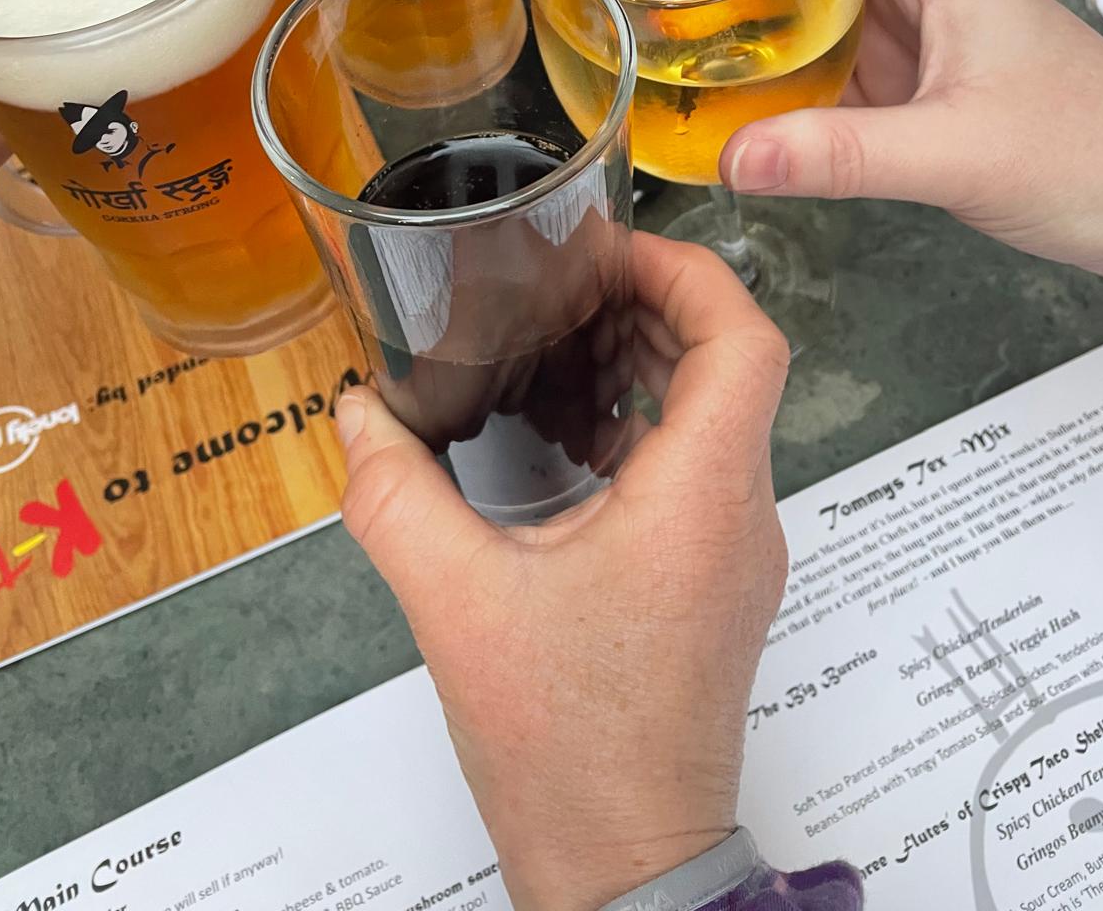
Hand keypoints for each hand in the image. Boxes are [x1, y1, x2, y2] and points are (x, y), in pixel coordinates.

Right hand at [337, 232, 788, 910]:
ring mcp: (737, 553)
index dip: (688, 273)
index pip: (744, 340)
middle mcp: (740, 517)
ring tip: (567, 344)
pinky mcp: (717, 582)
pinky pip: (702, 467)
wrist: (627, 862)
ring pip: (721, 415)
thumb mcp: (456, 604)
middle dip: (657, 306)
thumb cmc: (570, 748)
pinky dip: (648, 423)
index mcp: (700, 500)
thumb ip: (395, 495)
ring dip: (653, 364)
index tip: (614, 253)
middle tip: (574, 286)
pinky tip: (573, 435)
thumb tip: (358, 417)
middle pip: (734, 365)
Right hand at [719, 0, 1102, 286]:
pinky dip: (792, 70)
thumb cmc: (1096, 158)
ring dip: (765, 1)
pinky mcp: (930, 97)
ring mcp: (932, 48)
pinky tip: (746, 93)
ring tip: (682, 8)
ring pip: (832, 2)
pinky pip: (845, 67)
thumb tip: (735, 157)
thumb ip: (847, 156)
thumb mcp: (960, 154)